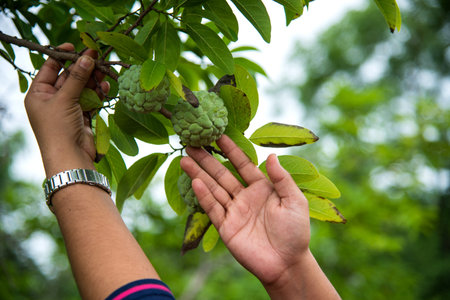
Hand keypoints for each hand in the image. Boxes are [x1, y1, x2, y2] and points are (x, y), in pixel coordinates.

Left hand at [24, 43, 108, 176]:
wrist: (70, 157)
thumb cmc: (58, 128)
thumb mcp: (64, 99)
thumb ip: (77, 77)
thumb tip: (87, 57)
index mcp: (39, 94)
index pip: (50, 68)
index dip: (62, 56)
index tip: (76, 46)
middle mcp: (52, 100)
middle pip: (69, 77)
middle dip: (83, 67)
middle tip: (97, 56)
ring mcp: (68, 108)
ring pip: (82, 88)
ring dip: (93, 79)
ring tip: (105, 69)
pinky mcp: (82, 116)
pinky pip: (91, 100)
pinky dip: (98, 94)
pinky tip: (106, 87)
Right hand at [180, 135, 310, 286]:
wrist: (287, 264)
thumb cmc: (295, 232)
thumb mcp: (295, 201)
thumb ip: (282, 179)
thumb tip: (271, 156)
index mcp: (261, 187)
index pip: (242, 164)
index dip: (230, 150)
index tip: (218, 135)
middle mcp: (244, 196)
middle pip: (222, 174)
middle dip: (207, 159)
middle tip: (191, 143)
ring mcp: (234, 211)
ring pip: (213, 188)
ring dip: (199, 174)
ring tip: (185, 159)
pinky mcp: (226, 227)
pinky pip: (213, 208)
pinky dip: (204, 195)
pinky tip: (195, 182)